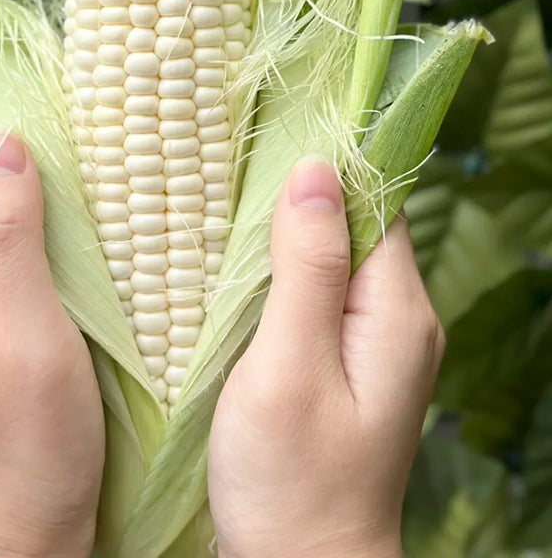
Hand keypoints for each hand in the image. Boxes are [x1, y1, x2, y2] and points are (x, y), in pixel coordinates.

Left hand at [0, 127, 104, 557]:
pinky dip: (22, 240)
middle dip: (2, 166)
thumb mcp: (26, 341)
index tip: (41, 131)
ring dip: (19, 205)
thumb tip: (1, 139)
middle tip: (73, 169)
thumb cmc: (22, 457)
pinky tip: (66, 247)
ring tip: (79, 205)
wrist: (11, 547)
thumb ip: (8, 236)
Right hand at [208, 158, 443, 557]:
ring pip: (336, 258)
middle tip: (231, 185)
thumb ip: (307, 268)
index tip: (264, 148)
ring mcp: (377, 344)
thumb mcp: (289, 366)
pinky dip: (284, 276)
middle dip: (300, 202)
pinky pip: (323, 294)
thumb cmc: (290, 479)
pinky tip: (243, 278)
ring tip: (227, 223)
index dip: (327, 172)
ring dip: (287, 239)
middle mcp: (401, 320)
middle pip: (358, 226)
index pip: (376, 204)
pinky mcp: (348, 363)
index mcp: (398, 313)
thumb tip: (317, 169)